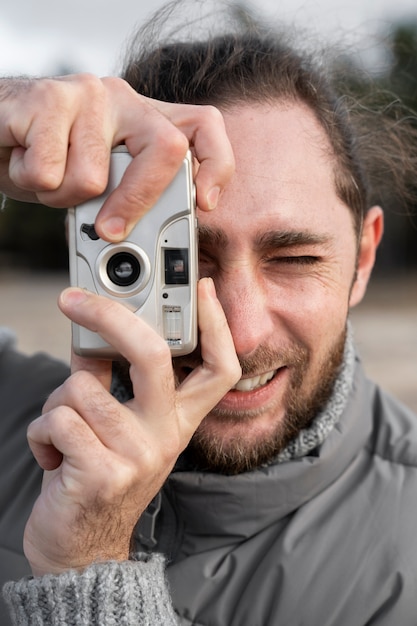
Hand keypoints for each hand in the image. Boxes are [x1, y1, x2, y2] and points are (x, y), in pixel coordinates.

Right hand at [0, 74, 233, 239]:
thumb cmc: (50, 161)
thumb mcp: (102, 183)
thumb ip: (132, 201)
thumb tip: (153, 249)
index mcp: (144, 119)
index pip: (204, 125)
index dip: (216, 164)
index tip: (204, 204)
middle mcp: (124, 100)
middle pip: (165, 150)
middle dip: (135, 204)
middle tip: (105, 229)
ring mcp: (88, 95)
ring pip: (94, 178)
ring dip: (63, 196)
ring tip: (48, 176)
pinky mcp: (47, 99)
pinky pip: (48, 173)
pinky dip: (31, 185)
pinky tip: (24, 161)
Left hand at [24, 278, 240, 575]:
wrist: (82, 551)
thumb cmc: (99, 479)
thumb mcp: (120, 429)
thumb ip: (111, 382)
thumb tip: (90, 337)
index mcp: (177, 421)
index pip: (219, 369)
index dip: (216, 325)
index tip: (202, 288)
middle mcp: (165, 435)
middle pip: (153, 355)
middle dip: (111, 318)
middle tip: (74, 301)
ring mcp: (137, 455)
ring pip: (80, 387)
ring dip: (57, 406)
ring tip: (64, 436)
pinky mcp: (102, 473)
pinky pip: (57, 421)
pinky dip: (42, 434)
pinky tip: (54, 459)